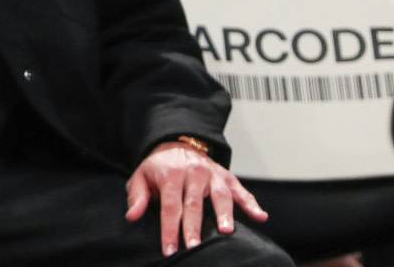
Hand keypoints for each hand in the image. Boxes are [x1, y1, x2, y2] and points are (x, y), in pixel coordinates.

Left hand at [125, 141, 264, 255]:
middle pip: (194, 203)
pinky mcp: (226, 176)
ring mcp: (212, 174)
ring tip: (226, 232)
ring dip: (224, 213)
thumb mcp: (141, 177)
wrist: (176, 143)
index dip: (169, 229)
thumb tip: (132, 216)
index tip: (170, 249)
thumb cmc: (158, 168)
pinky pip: (241, 189)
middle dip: (193, 226)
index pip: (170, 205)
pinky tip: (260, 216)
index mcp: (171, 173)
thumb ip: (137, 196)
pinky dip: (251, 203)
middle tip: (193, 246)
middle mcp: (194, 172)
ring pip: (220, 195)